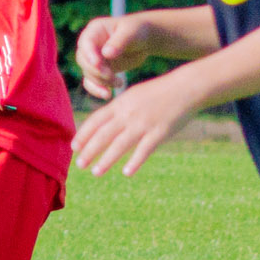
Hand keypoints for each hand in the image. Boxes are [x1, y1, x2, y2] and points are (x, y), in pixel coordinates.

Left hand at [73, 71, 198, 177]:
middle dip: (89, 151)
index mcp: (120, 104)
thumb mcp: (133, 95)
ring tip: (96, 172)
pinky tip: (126, 172)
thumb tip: (102, 124)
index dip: (83, 134)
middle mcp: (128, 114)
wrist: (186, 87)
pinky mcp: (160, 132)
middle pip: (103, 135)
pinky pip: (144, 149)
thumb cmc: (158, 92)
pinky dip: (135, 161)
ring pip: (120, 144)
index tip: (74, 147)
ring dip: (106, 160)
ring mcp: (144, 123)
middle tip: (79, 165)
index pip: (96, 121)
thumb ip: (118, 109)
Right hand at [74, 14, 151, 100]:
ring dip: (101, 81)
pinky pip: (92, 83)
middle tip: (111, 76)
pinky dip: (97, 90)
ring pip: (88, 74)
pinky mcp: (98, 71)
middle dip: (96, 71)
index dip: (89, 54)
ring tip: (118, 83)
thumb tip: (106, 54)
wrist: (144, 40)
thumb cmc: (138, 31)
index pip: (86, 43)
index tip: (98, 63)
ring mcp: (93, 59)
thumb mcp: (131, 32)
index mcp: (94, 31)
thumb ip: (119, 42)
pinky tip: (108, 94)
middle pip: (83, 60)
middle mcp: (90, 45)